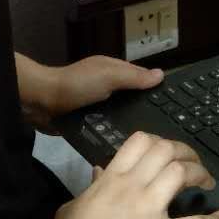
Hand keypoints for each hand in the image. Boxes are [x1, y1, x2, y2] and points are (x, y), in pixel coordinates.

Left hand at [18, 54, 163, 133]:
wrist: (42, 102)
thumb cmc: (77, 85)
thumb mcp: (109, 76)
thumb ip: (133, 77)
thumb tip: (162, 74)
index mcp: (112, 70)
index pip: (140, 79)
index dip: (156, 91)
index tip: (176, 109)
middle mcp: (106, 86)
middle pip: (132, 98)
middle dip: (146, 111)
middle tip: (167, 133)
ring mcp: (96, 104)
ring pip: (121, 114)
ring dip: (131, 125)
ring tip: (152, 145)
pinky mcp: (87, 121)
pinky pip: (107, 127)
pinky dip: (116, 132)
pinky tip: (129, 147)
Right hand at [47, 131, 218, 218]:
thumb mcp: (76, 202)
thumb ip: (93, 185)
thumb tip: (99, 171)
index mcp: (112, 177)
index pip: (141, 141)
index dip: (160, 141)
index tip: (167, 152)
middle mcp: (133, 186)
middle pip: (167, 151)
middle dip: (185, 152)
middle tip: (193, 163)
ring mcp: (148, 210)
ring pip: (182, 174)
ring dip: (200, 174)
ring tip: (207, 183)